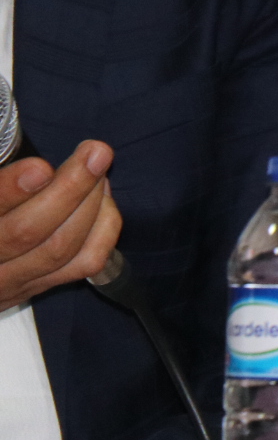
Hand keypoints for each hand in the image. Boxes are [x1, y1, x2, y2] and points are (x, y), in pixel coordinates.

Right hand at [0, 140, 119, 310]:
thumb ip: (5, 182)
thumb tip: (40, 164)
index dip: (11, 191)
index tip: (41, 168)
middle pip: (27, 231)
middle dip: (70, 187)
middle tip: (95, 152)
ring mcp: (12, 280)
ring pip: (61, 247)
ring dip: (91, 202)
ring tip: (99, 169)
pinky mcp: (40, 286)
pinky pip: (86, 262)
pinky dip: (105, 226)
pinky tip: (103, 199)